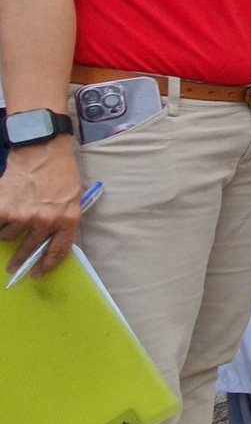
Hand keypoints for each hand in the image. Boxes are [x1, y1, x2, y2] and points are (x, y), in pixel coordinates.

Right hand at [0, 138, 82, 278]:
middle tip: (12, 267)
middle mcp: (45, 221)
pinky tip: (3, 210)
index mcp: (68, 220)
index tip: (36, 275)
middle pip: (28, 250)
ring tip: (13, 213)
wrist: (43, 148)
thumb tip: (46, 242)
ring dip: (8, 229)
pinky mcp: (3, 207)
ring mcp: (22, 215)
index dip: (45, 266)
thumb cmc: (60, 172)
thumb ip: (61, 221)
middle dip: (19, 261)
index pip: (57, 251)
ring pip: (8, 236)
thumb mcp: (72, 199)